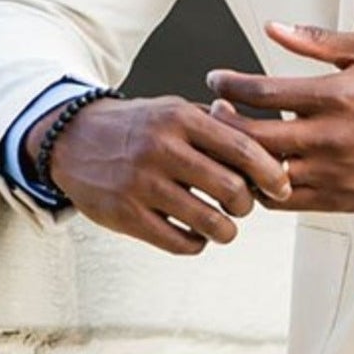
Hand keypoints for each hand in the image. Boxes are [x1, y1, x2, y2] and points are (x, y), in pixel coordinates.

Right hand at [32, 95, 291, 256]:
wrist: (72, 139)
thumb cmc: (136, 127)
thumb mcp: (174, 110)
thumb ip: (217, 125)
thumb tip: (267, 145)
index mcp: (180, 118)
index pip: (242, 148)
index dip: (270, 172)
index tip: (281, 186)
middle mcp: (162, 149)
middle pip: (231, 189)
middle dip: (247, 205)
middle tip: (244, 206)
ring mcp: (142, 184)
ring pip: (209, 222)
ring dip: (226, 230)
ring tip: (224, 226)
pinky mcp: (126, 215)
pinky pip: (179, 242)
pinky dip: (197, 243)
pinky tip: (195, 234)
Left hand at [205, 22, 353, 213]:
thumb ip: (317, 41)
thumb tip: (273, 27)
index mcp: (335, 95)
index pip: (264, 92)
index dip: (230, 85)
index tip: (216, 81)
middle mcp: (330, 135)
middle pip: (254, 135)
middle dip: (223, 123)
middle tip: (213, 112)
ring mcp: (332, 171)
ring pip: (264, 172)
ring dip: (239, 158)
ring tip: (228, 144)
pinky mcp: (336, 198)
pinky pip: (284, 200)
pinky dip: (261, 187)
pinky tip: (257, 170)